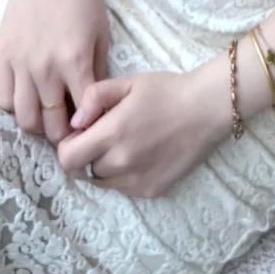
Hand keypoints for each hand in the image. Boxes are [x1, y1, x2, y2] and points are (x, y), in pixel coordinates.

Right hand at [0, 0, 109, 147]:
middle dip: (62, 135)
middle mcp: (45, 69)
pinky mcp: (1, 56)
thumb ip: (98, 73)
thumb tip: (95, 106)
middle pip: (50, 125)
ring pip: (23, 119)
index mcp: (75, 63)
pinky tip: (27, 96)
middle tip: (68, 129)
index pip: (81, 116)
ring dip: (37, 124)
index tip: (90, 130)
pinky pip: (2, 98)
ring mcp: (20, 64)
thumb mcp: (101, 35)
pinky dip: (15, 106)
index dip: (87, 129)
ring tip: (46, 116)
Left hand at [57, 67, 228, 199]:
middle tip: (105, 137)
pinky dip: (125, 176)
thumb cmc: (166, 91)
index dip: (68, 145)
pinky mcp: (152, 191)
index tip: (83, 132)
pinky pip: (125, 189)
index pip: (67, 158)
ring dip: (105, 167)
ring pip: (103, 182)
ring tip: (126, 145)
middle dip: (87, 155)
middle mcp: (121, 164)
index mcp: (111, 135)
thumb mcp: (127, 82)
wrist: (206, 109)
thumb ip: (94, 97)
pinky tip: (142, 155)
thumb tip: (75, 122)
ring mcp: (137, 181)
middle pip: (84, 171)